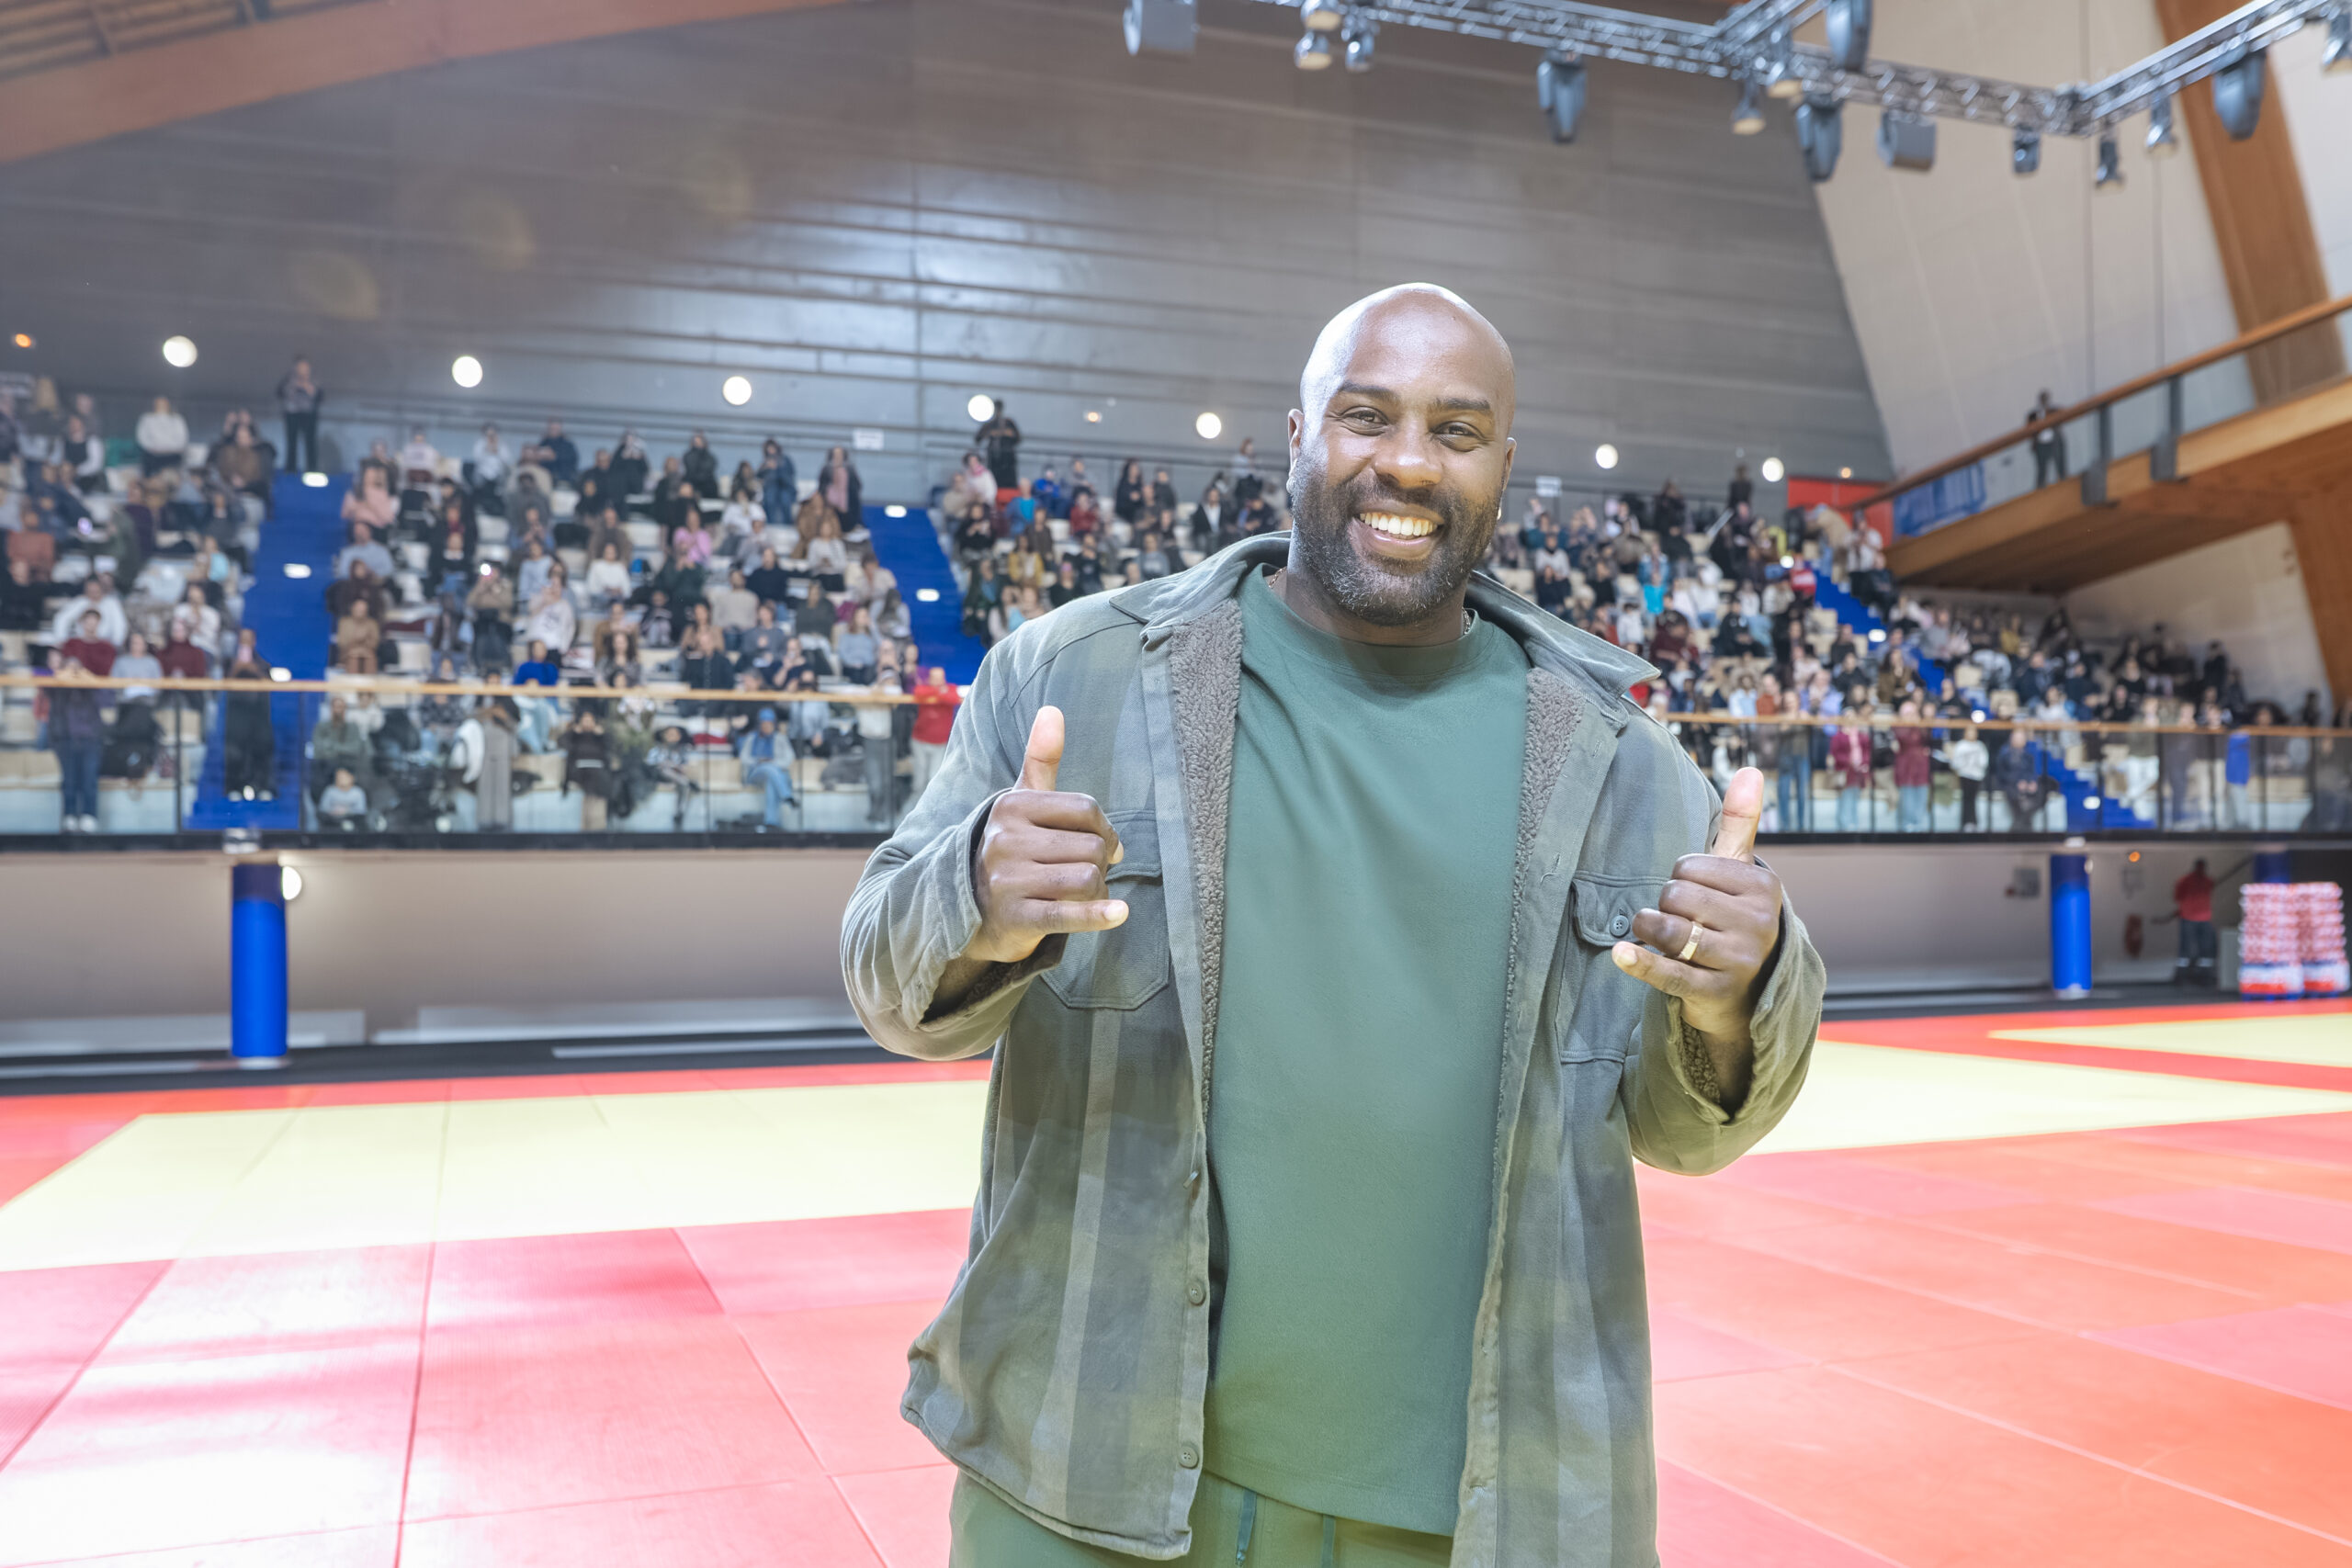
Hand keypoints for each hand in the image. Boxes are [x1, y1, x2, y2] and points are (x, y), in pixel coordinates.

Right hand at [962, 706, 1127, 965]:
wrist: (970, 907)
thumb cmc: (1011, 848)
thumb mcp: (1021, 802)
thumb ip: (1040, 759)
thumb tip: (1052, 709)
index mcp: (1012, 806)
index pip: (1086, 809)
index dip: (1105, 830)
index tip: (1103, 846)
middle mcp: (1005, 839)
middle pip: (1091, 847)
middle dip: (1100, 864)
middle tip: (1085, 874)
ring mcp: (1008, 880)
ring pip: (1087, 879)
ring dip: (1096, 891)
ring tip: (1082, 894)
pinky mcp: (1015, 918)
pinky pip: (1068, 914)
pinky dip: (1099, 915)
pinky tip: (1119, 912)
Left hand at [1611, 767, 1783, 1046]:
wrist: (1748, 993)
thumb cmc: (1733, 921)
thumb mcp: (1740, 873)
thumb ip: (1739, 824)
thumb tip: (1749, 769)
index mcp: (1764, 886)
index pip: (1688, 866)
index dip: (1679, 879)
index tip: (1696, 897)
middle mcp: (1759, 923)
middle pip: (1676, 896)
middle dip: (1665, 906)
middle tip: (1681, 921)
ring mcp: (1740, 960)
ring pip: (1669, 930)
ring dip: (1649, 930)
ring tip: (1655, 936)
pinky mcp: (1716, 992)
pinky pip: (1669, 973)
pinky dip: (1640, 963)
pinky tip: (1620, 954)